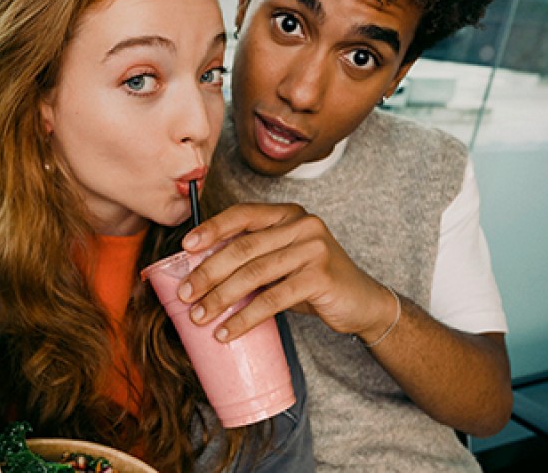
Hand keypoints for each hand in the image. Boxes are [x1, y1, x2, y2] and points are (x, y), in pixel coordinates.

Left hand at [177, 202, 397, 343]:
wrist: (362, 303)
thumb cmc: (314, 282)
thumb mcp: (283, 262)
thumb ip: (253, 258)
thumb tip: (200, 273)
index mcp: (288, 214)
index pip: (243, 214)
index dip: (212, 229)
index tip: (185, 247)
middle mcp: (302, 225)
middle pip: (243, 248)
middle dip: (208, 272)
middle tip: (184, 295)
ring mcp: (314, 249)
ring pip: (254, 273)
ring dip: (221, 298)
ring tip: (199, 316)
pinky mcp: (320, 277)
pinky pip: (272, 299)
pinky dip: (244, 318)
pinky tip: (228, 332)